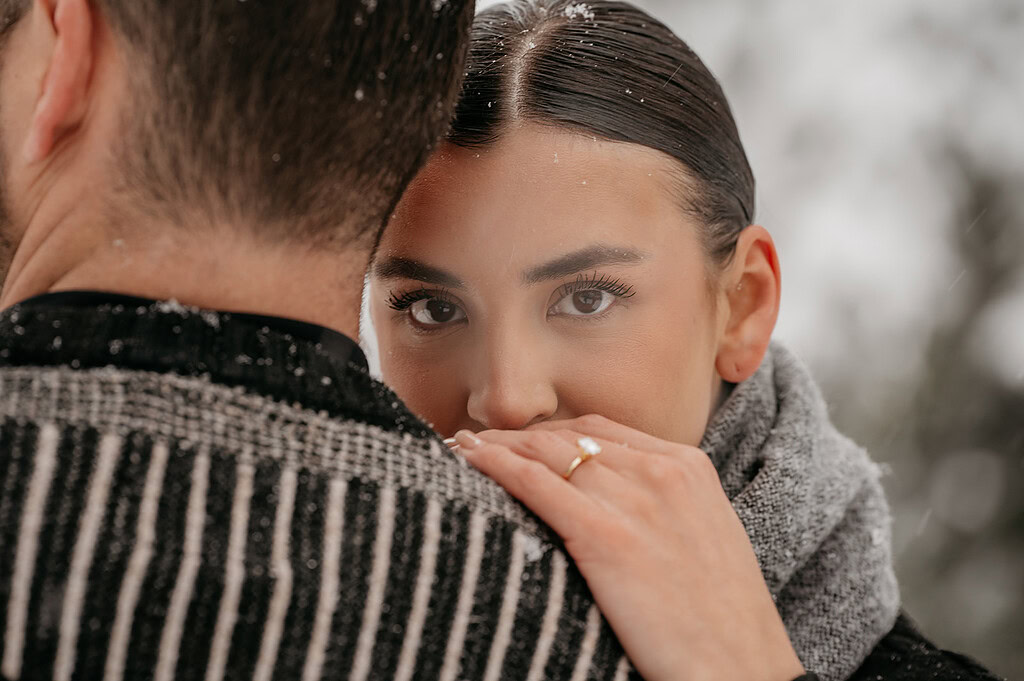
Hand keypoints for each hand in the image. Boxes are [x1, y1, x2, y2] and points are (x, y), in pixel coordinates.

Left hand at [453, 415, 804, 680]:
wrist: (741, 670)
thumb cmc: (718, 618)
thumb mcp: (700, 536)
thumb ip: (658, 504)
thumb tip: (601, 499)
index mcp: (687, 466)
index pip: (600, 430)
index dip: (549, 432)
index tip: (516, 441)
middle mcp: (661, 471)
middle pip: (568, 435)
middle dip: (515, 435)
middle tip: (473, 442)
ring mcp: (635, 500)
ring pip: (546, 451)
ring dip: (495, 445)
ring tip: (459, 449)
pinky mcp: (607, 536)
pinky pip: (536, 484)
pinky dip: (495, 465)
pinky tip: (468, 461)